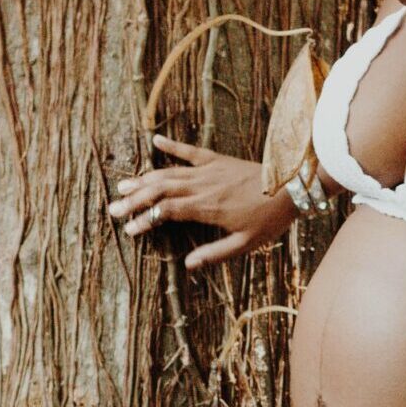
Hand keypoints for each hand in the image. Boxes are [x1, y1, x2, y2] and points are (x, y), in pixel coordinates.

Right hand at [106, 134, 297, 268]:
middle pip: (160, 192)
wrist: (292, 186)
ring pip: (169, 173)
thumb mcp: (245, 244)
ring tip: (123, 186)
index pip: (166, 213)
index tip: (129, 229)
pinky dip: (172, 145)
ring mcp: (208, 170)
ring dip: (144, 179)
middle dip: (135, 200)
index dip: (145, 219)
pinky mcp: (217, 159)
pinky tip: (154, 140)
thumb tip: (188, 265)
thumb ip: (215, 254)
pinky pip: (190, 150)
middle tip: (113, 209)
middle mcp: (201, 187)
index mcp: (206, 208)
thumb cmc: (269, 219)